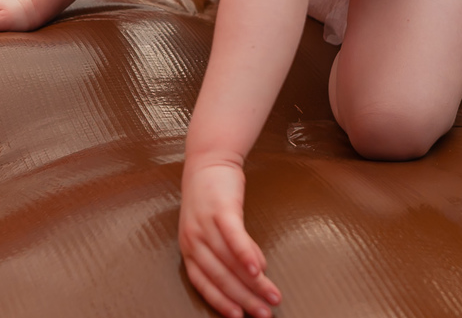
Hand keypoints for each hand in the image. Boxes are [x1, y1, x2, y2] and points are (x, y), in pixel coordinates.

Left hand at [179, 161, 280, 317]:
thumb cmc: (213, 198)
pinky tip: (260, 269)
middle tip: (265, 314)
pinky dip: (246, 254)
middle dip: (244, 299)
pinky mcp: (220, 208)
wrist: (209, 159)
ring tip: (273, 295)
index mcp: (189, 248)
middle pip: (220, 276)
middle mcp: (193, 239)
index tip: (239, 317)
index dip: (221, 302)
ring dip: (253, 282)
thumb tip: (255, 274)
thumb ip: (228, 251)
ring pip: (229, 261)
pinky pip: (233, 237)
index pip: (203, 283)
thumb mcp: (213, 228)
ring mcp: (205, 223)